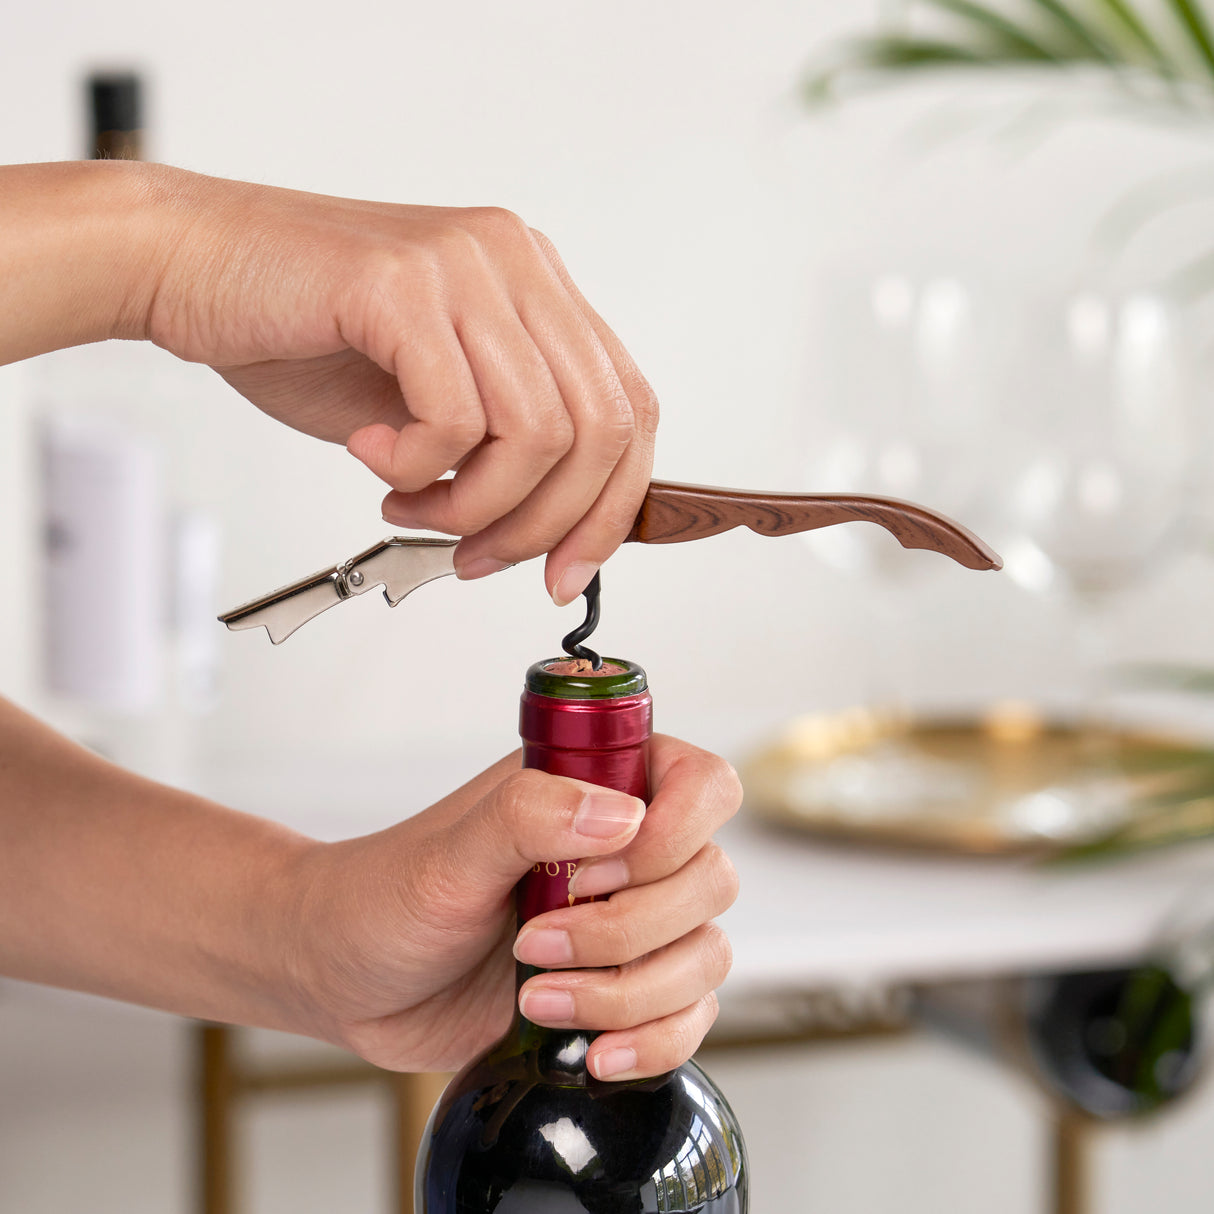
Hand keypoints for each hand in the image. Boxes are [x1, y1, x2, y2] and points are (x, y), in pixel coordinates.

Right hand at [140, 167, 657, 603]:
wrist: (193, 266)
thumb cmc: (305, 335)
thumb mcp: (433, 402)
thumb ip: (504, 446)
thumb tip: (558, 529)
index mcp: (538, 289)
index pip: (631, 409)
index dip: (611, 506)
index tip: (570, 571)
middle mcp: (516, 264)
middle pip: (601, 429)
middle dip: (544, 523)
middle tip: (479, 556)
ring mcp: (465, 265)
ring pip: (537, 433)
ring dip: (472, 505)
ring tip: (411, 505)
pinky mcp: (403, 283)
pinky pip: (455, 419)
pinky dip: (415, 467)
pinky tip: (370, 454)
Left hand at [291, 735, 740, 1078]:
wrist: (349, 978)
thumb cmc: (387, 895)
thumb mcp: (449, 853)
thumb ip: (528, 815)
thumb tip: (621, 816)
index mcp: (596, 786)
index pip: (702, 784)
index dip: (677, 831)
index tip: (600, 869)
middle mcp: (627, 851)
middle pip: (712, 879)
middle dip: (630, 928)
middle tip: (535, 942)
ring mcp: (631, 924)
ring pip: (706, 956)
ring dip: (629, 992)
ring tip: (537, 999)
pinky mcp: (622, 991)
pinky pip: (688, 1019)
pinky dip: (653, 1042)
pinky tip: (594, 1054)